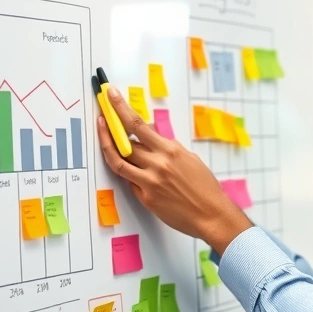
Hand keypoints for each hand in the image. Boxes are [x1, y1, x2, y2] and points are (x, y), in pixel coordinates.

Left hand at [95, 86, 252, 254]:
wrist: (211, 215)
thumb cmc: (204, 186)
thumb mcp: (189, 159)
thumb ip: (167, 149)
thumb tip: (151, 141)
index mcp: (170, 150)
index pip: (138, 125)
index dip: (120, 109)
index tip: (111, 96)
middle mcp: (157, 164)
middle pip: (123, 142)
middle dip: (109, 128)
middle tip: (101, 119)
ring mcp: (149, 182)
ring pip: (119, 162)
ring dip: (108, 148)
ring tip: (103, 138)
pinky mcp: (146, 198)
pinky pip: (130, 182)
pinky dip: (129, 174)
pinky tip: (131, 169)